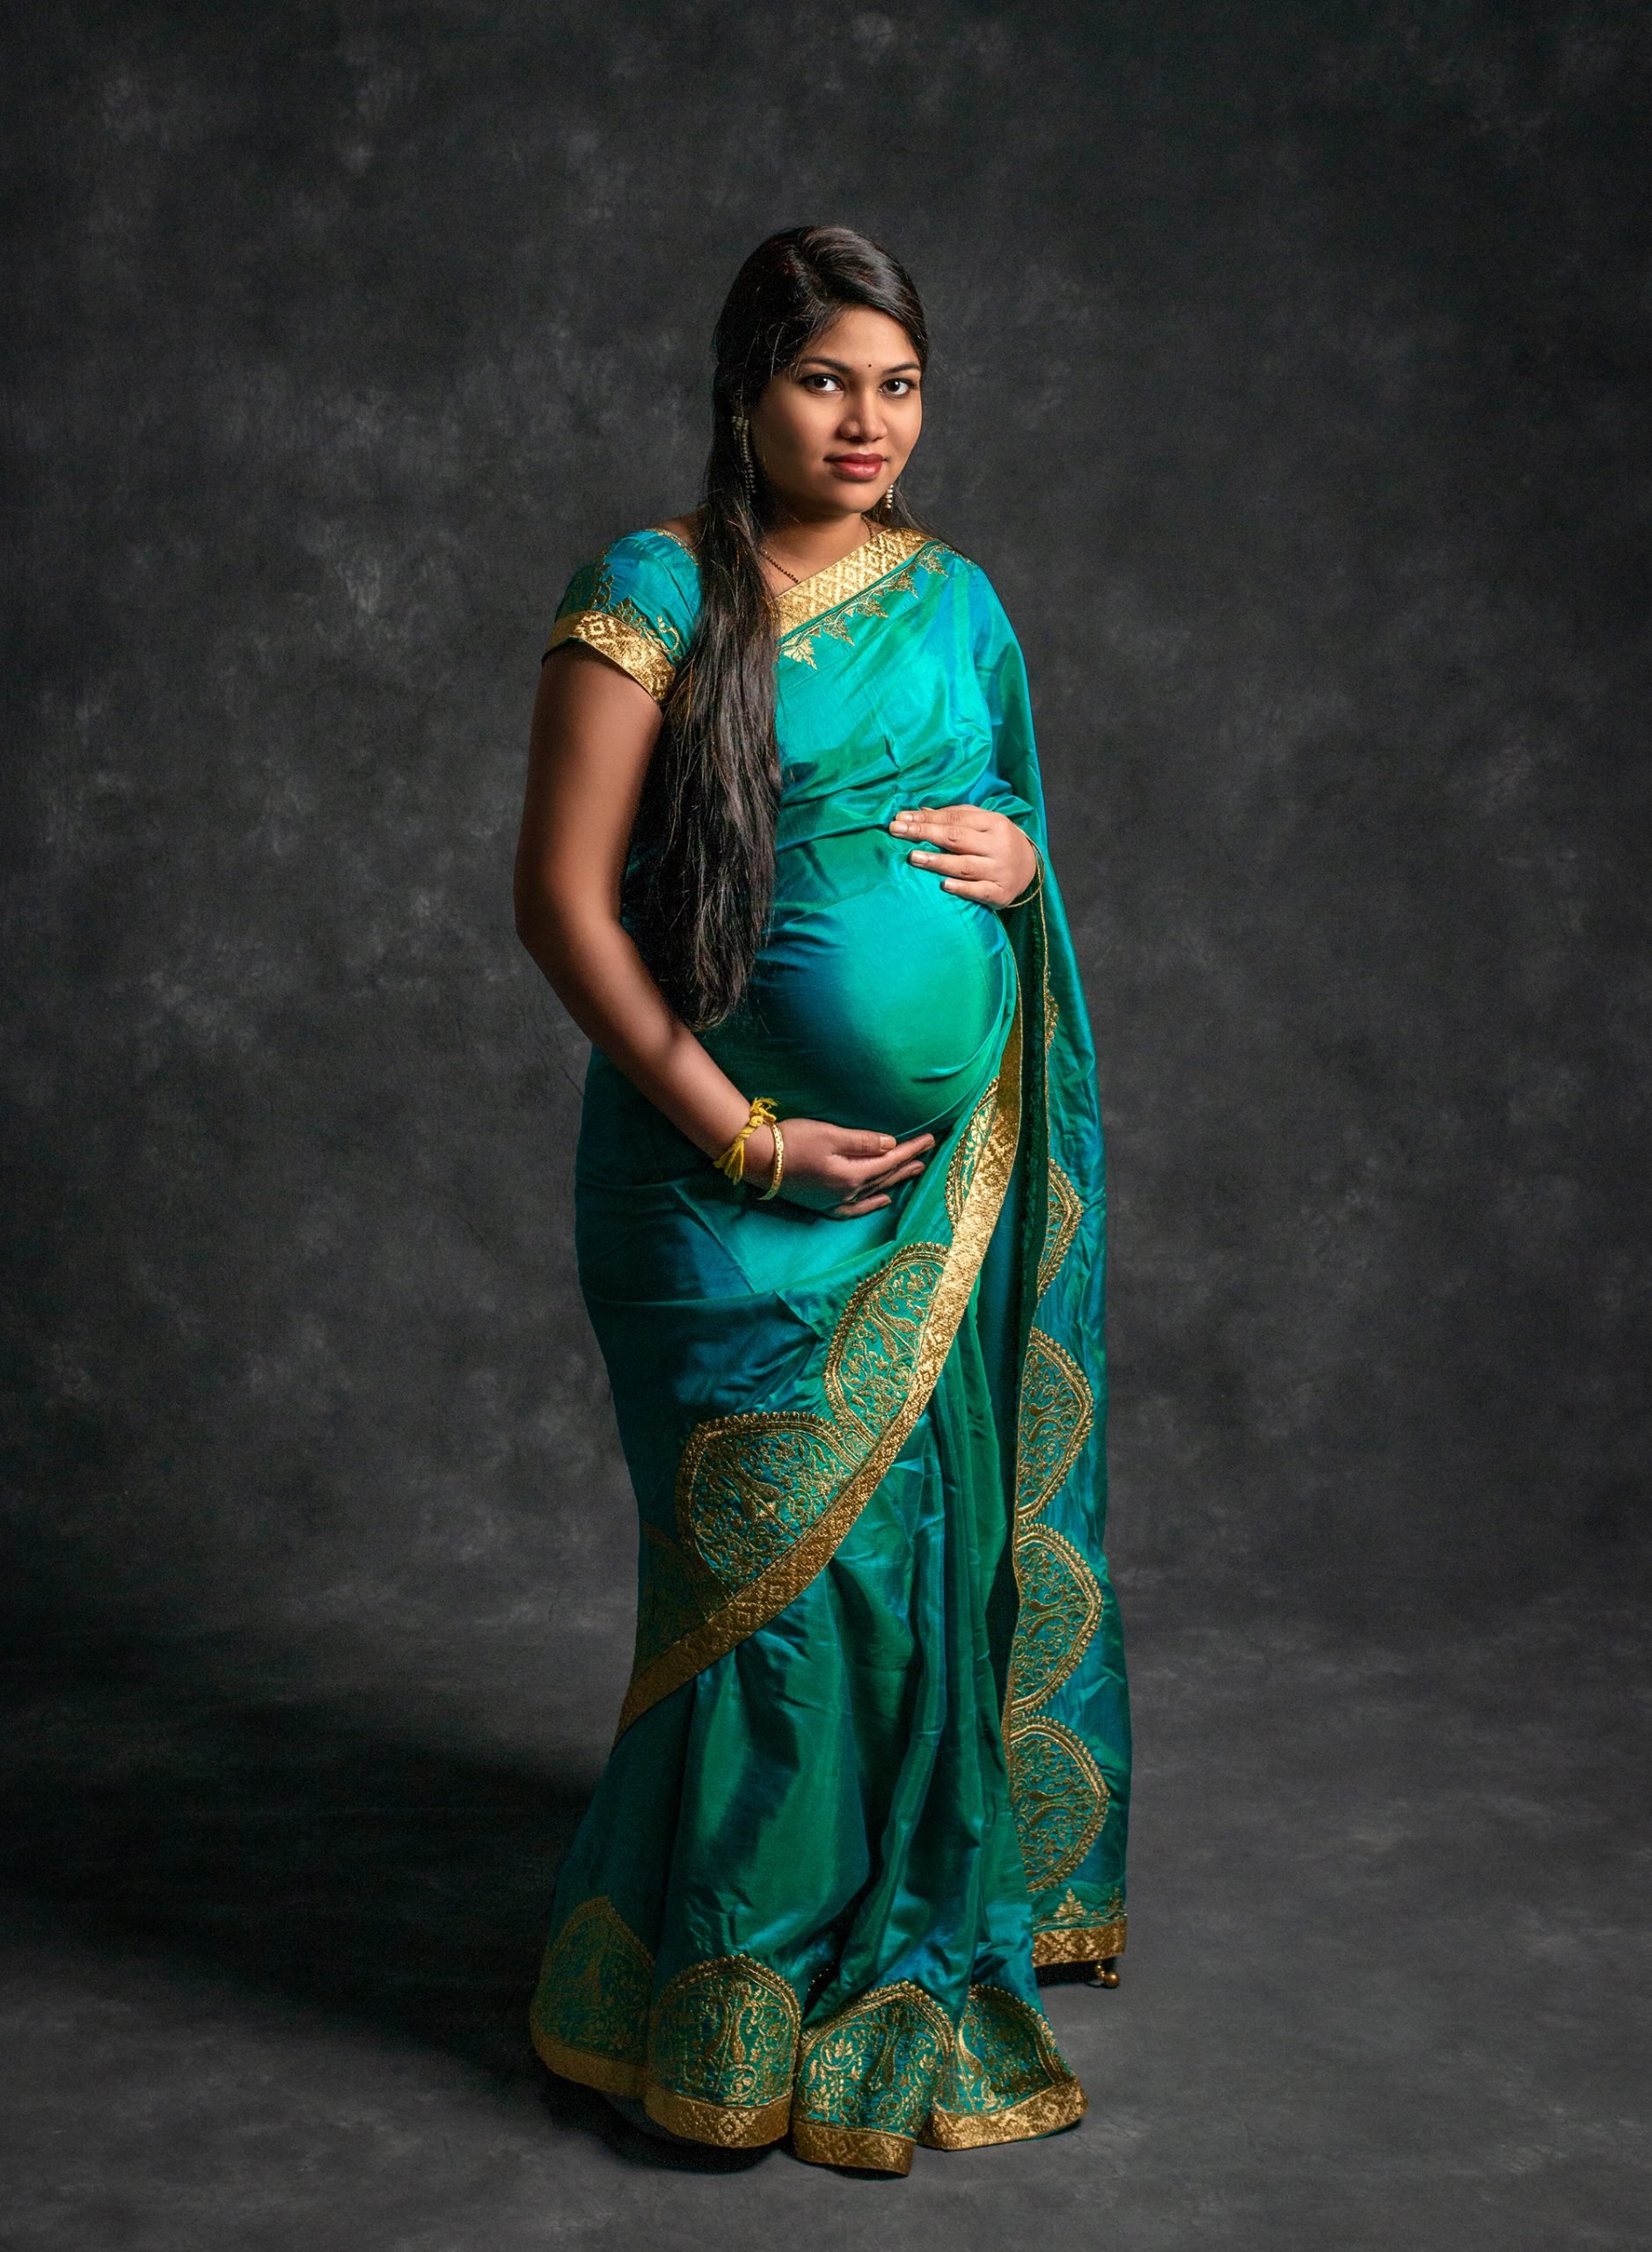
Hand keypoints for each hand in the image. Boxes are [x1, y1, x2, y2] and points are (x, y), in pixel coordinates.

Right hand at [747, 1119, 935, 1217]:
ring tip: (914, 1172)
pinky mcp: (821, 1204)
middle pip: (886, 1177)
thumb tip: (892, 1145)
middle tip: (929, 1154)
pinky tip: (883, 1201)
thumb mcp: (830, 1134)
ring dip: (895, 1181)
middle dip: (908, 1164)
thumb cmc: (792, 1141)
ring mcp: (834, 1201)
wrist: (757, 1160)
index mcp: (852, 1174)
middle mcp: (847, 1192)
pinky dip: (871, 1205)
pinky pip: (854, 1209)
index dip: (911, 1149)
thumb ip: (863, 1142)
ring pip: (874, 1191)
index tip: (931, 1139)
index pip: (890, 1160)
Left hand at [889, 804, 1039, 905]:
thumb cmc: (997, 841)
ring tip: (914, 858)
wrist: (1030, 869)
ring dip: (938, 862)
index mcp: (994, 823)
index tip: (900, 818)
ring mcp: (1000, 871)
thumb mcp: (983, 823)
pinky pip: (978, 891)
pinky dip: (961, 888)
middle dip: (924, 834)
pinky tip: (944, 885)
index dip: (926, 819)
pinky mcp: (1000, 894)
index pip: (954, 820)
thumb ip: (954, 817)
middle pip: (956, 839)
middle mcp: (998, 846)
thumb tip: (920, 812)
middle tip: (897, 831)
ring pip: (965, 866)